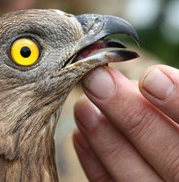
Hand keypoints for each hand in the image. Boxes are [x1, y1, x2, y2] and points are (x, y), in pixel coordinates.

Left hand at [73, 65, 178, 180]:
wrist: (174, 164)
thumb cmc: (177, 130)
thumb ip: (177, 99)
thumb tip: (147, 79)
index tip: (151, 77)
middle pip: (169, 156)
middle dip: (130, 114)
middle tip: (97, 80)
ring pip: (134, 177)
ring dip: (105, 138)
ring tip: (83, 106)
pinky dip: (94, 163)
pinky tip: (80, 135)